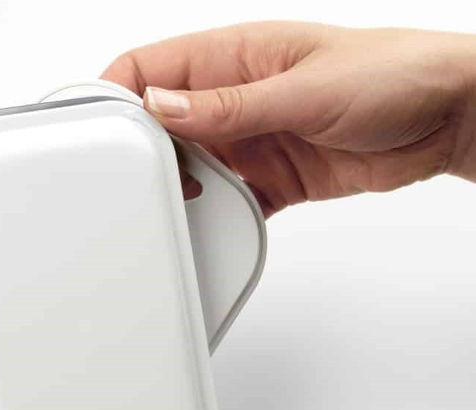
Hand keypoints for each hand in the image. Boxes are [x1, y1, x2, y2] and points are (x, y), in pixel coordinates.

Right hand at [102, 22, 475, 215]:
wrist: (446, 118)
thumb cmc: (393, 75)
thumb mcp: (303, 88)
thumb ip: (228, 105)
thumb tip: (161, 105)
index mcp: (235, 56)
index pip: (151, 68)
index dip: (117, 96)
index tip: (99, 131)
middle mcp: (236, 98)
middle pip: (163, 125)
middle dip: (146, 152)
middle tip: (142, 180)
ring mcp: (252, 140)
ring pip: (193, 166)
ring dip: (183, 187)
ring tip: (179, 205)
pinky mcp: (272, 177)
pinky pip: (229, 199)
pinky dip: (220, 214)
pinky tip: (216, 222)